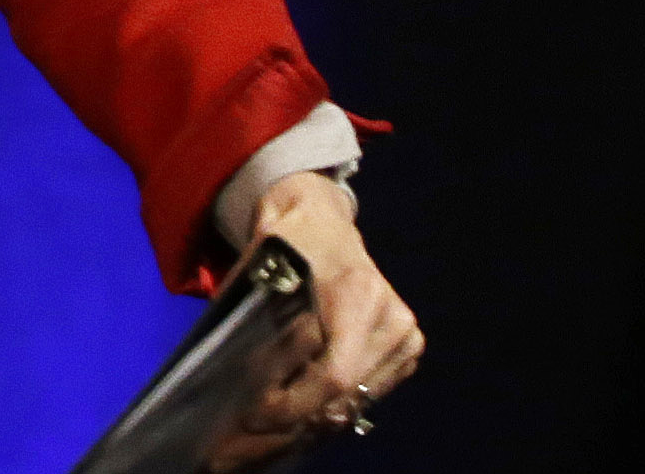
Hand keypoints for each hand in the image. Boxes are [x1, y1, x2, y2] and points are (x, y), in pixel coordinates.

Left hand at [209, 174, 423, 466]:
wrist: (323, 222)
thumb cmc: (284, 244)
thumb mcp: (259, 272)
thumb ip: (253, 321)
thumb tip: (234, 379)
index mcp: (354, 292)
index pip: (332, 374)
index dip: (295, 404)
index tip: (258, 416)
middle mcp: (389, 313)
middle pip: (348, 391)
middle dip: (302, 412)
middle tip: (260, 422)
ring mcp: (404, 328)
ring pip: (361, 394)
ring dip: (321, 408)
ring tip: (281, 408)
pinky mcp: (409, 342)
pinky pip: (374, 386)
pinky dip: (343, 396)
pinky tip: (314, 393)